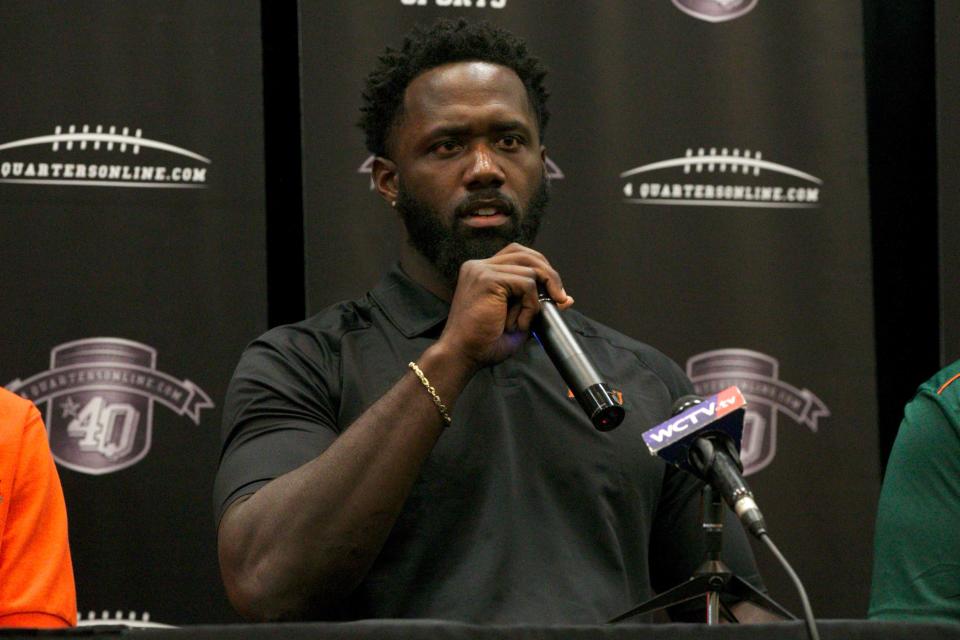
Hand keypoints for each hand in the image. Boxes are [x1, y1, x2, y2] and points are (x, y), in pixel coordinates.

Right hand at [438, 243, 572, 368]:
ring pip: (530, 269)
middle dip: (549, 275)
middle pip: (525, 254)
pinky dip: (530, 305)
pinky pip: (526, 284)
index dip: (540, 270)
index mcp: (481, 271)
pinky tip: (518, 323)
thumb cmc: (484, 344)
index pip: (518, 255)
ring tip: (525, 321)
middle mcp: (479, 266)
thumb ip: (539, 306)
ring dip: (537, 298)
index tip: (555, 294)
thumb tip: (567, 298)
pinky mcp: (487, 279)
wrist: (462, 356)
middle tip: (559, 299)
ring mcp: (481, 270)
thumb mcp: (518, 321)